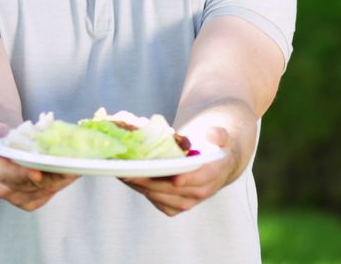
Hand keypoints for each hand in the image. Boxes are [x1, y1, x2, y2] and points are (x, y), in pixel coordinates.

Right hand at [0, 120, 78, 210]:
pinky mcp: (32, 201)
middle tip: (70, 163)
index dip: (22, 175)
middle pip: (32, 184)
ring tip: (78, 163)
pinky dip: (63, 181)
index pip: (8, 175)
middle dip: (52, 174)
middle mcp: (3, 189)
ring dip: (62, 177)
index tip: (37, 172)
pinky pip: (50, 192)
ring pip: (45, 189)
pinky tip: (73, 169)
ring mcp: (19, 197)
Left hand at [121, 127, 235, 216]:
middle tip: (129, 171)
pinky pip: (154, 199)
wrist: (213, 163)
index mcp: (213, 173)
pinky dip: (140, 189)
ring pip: (160, 196)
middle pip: (172, 190)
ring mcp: (186, 201)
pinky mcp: (173, 205)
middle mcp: (200, 192)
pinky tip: (126, 177)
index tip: (174, 179)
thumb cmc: (211, 145)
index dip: (187, 180)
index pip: (199, 179)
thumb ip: (218, 135)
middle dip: (150, 181)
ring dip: (140, 186)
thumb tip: (213, 135)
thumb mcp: (219, 135)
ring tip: (122, 172)